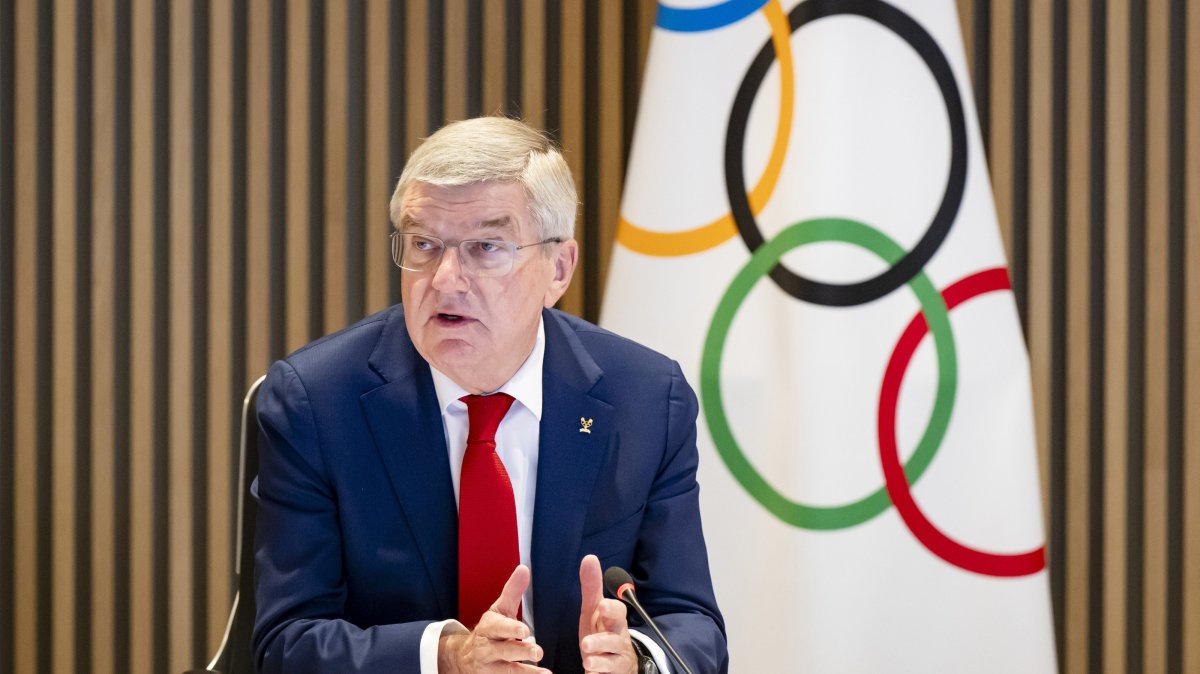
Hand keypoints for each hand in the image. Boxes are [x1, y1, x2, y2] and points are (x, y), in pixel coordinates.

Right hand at [438, 564, 550, 673]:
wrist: (464, 657)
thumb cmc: (490, 630)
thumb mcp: (499, 611)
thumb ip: (513, 592)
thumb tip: (524, 568)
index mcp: (488, 627)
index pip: (499, 627)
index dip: (511, 629)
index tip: (525, 631)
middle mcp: (486, 648)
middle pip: (503, 650)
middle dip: (520, 651)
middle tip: (538, 652)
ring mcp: (489, 668)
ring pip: (507, 671)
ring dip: (526, 673)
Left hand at [578, 555, 637, 673]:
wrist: (618, 664)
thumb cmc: (603, 632)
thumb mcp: (594, 611)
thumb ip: (592, 587)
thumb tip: (589, 557)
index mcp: (614, 622)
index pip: (618, 613)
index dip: (611, 610)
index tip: (602, 606)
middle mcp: (618, 641)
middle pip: (616, 640)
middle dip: (603, 641)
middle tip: (586, 643)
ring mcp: (617, 661)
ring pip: (613, 662)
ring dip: (600, 662)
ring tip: (587, 661)